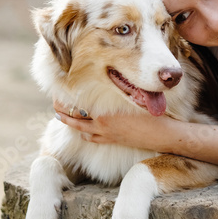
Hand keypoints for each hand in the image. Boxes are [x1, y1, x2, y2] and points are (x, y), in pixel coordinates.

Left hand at [53, 100, 179, 150]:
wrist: (161, 135)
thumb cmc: (151, 114)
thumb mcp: (135, 99)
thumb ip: (122, 90)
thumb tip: (114, 77)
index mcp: (105, 114)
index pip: (77, 107)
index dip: (65, 102)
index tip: (57, 95)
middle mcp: (102, 126)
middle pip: (74, 119)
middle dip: (62, 113)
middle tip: (55, 105)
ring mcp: (106, 135)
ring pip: (80, 129)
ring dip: (71, 123)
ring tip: (62, 116)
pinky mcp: (112, 141)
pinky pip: (91, 138)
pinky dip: (83, 133)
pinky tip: (82, 130)